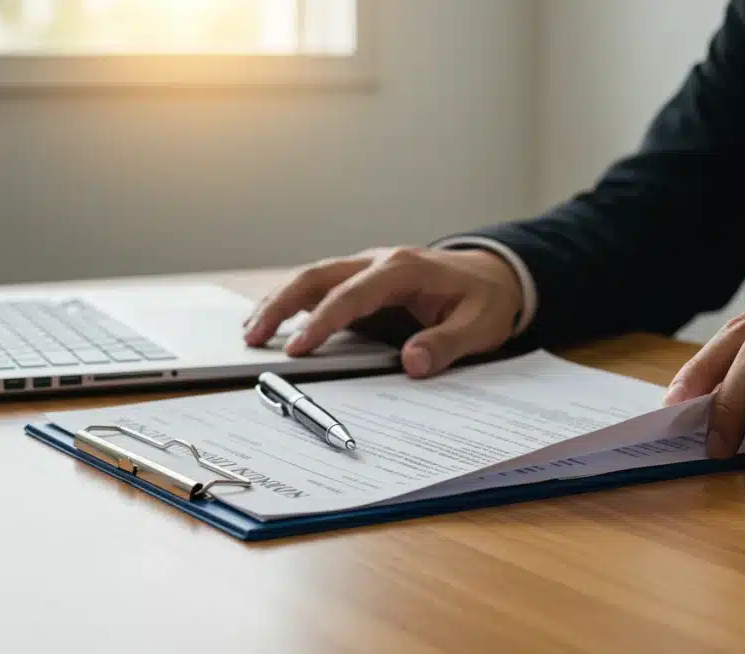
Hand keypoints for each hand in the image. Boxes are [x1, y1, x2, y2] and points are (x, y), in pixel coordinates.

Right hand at [244, 247, 523, 377]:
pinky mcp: (363, 280)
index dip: (323, 320)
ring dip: (279, 301)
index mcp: (405, 269)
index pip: (354, 294)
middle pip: (319, 276)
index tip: (298, 347)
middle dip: (282, 304)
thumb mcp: (481, 326)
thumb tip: (412, 363)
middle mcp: (379, 262)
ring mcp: (368, 267)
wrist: (494, 274)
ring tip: (250, 331)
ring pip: (313, 277)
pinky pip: (321, 286)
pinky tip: (271, 320)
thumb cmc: (486, 299)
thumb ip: (447, 344)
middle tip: (254, 337)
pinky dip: (293, 301)